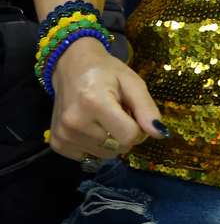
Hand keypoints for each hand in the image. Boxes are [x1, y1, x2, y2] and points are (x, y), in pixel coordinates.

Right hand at [48, 37, 166, 161]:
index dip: (138, 128)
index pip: (129, 136)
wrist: (71, 66)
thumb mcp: (131, 81)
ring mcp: (63, 135)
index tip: (133, 113)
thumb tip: (160, 133)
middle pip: (118, 148)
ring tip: (103, 117)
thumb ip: (146, 108)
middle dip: (124, 133)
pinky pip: (87, 157)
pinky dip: (94, 145)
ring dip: (110, 140)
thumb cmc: (105, 71)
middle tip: (117, 111)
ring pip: (104, 155)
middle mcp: (75, 123)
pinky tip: (89, 125)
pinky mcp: (56, 144)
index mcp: (95, 103)